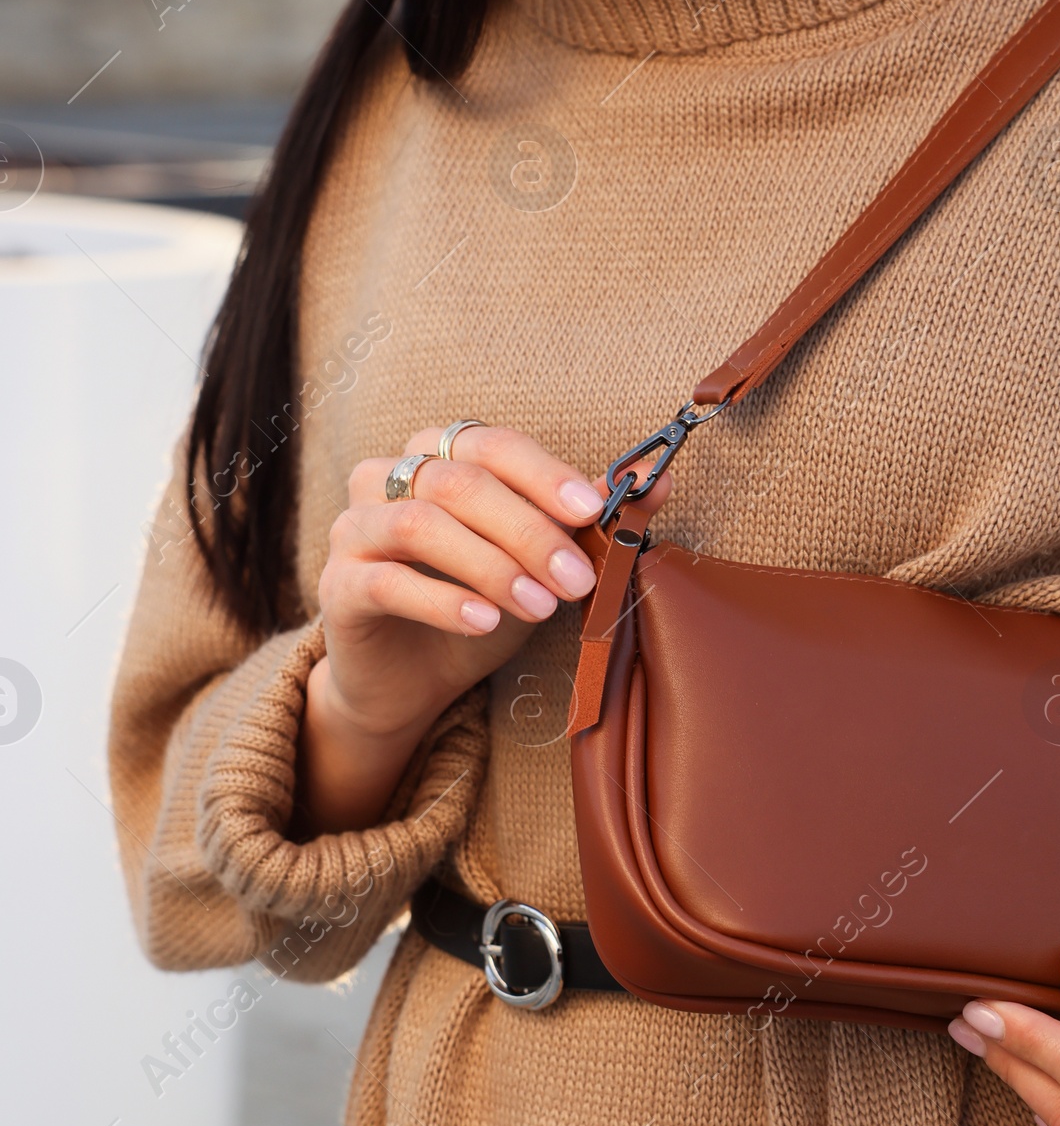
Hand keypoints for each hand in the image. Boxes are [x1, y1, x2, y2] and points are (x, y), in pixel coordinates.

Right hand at [300, 423, 668, 834]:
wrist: (411, 682)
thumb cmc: (479, 606)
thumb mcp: (539, 563)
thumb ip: (587, 519)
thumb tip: (657, 479)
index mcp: (437, 454)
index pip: (491, 443)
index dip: (543, 473)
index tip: (594, 510)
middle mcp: (384, 477)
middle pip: (459, 482)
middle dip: (529, 530)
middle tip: (577, 580)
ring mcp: (353, 529)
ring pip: (419, 524)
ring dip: (491, 565)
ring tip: (541, 607)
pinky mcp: (336, 587)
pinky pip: (386, 581)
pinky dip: (442, 600)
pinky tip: (484, 623)